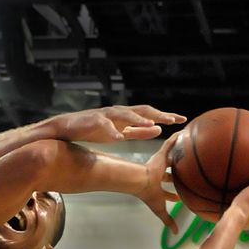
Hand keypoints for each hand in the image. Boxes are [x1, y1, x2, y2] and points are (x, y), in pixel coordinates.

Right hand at [48, 105, 186, 142]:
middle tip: (173, 119)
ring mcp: (105, 115)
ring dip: (138, 118)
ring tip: (151, 123)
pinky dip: (112, 131)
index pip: (150, 114)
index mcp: (126, 117)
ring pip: (124, 114)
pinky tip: (119, 138)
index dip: (165, 116)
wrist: (65, 128)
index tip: (182, 120)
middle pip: (141, 110)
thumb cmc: (94, 130)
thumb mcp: (121, 133)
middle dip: (158, 114)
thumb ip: (139, 132)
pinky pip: (104, 126)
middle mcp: (118, 113)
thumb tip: (159, 130)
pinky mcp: (92, 121)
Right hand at [137, 135, 180, 232]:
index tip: (180, 197)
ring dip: (177, 155)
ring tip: (187, 149)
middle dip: (176, 175)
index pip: (166, 192)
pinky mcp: (159, 155)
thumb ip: (168, 220)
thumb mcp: (160, 209)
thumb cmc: (147, 194)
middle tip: (186, 173)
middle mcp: (156, 176)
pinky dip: (175, 139)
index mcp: (156, 188)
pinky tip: (183, 133)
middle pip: (168, 175)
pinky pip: (169, 144)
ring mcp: (158, 165)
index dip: (173, 196)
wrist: (139, 181)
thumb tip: (176, 234)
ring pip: (170, 159)